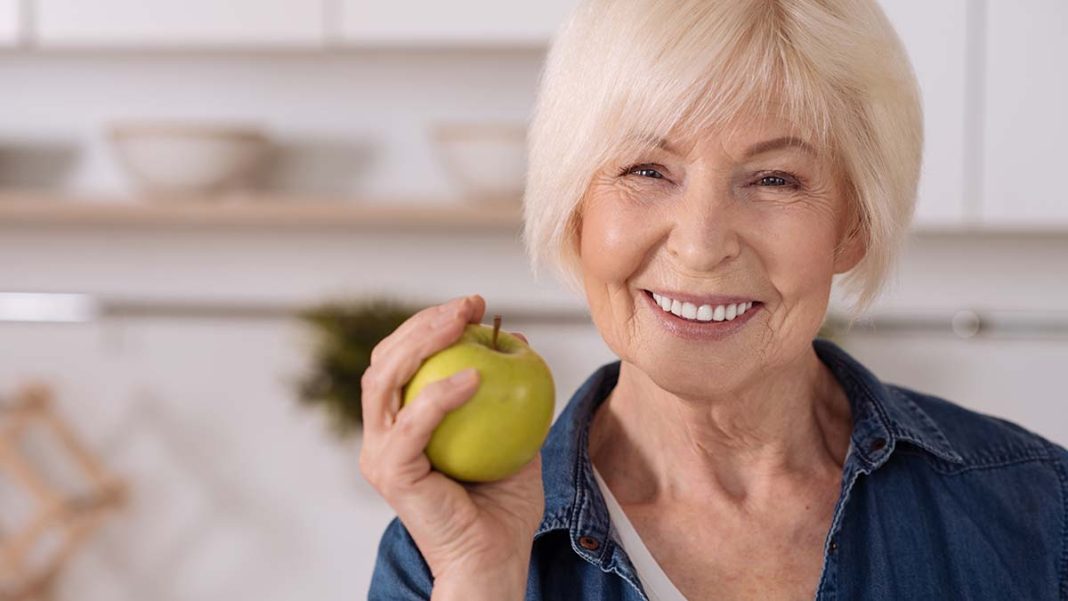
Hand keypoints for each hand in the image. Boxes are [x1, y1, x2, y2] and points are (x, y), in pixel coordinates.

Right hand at [359, 294, 543, 590]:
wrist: (494, 559)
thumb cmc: (503, 505)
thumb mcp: (515, 435)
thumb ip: (510, 392)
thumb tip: (518, 340)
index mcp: (401, 422)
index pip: (401, 359)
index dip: (430, 323)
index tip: (474, 305)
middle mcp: (381, 433)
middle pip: (385, 359)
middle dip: (423, 322)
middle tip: (468, 305)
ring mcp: (380, 453)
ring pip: (383, 380)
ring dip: (422, 343)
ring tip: (463, 323)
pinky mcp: (391, 473)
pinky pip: (412, 425)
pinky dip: (440, 396)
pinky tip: (475, 377)